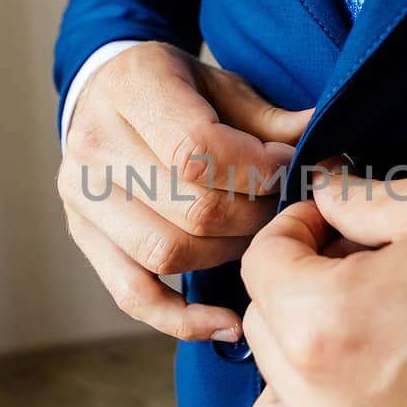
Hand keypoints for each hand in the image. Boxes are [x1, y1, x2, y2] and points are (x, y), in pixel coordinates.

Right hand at [58, 43, 311, 340]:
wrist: (106, 91)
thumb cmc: (176, 88)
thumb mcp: (221, 84)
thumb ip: (268, 120)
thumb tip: (327, 151)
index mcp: (131, 87)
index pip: (197, 151)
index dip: (258, 170)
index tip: (290, 169)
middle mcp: (94, 141)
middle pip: (190, 209)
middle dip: (253, 216)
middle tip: (282, 210)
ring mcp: (80, 195)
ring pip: (167, 253)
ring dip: (227, 255)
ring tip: (256, 239)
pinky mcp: (84, 237)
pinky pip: (133, 295)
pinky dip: (182, 319)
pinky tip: (228, 323)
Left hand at [240, 167, 406, 406]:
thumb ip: (363, 199)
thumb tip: (320, 194)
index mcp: (331, 323)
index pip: (264, 265)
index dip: (298, 231)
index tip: (333, 228)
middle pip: (263, 338)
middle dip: (300, 296)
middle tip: (362, 278)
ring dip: (295, 382)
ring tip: (358, 355)